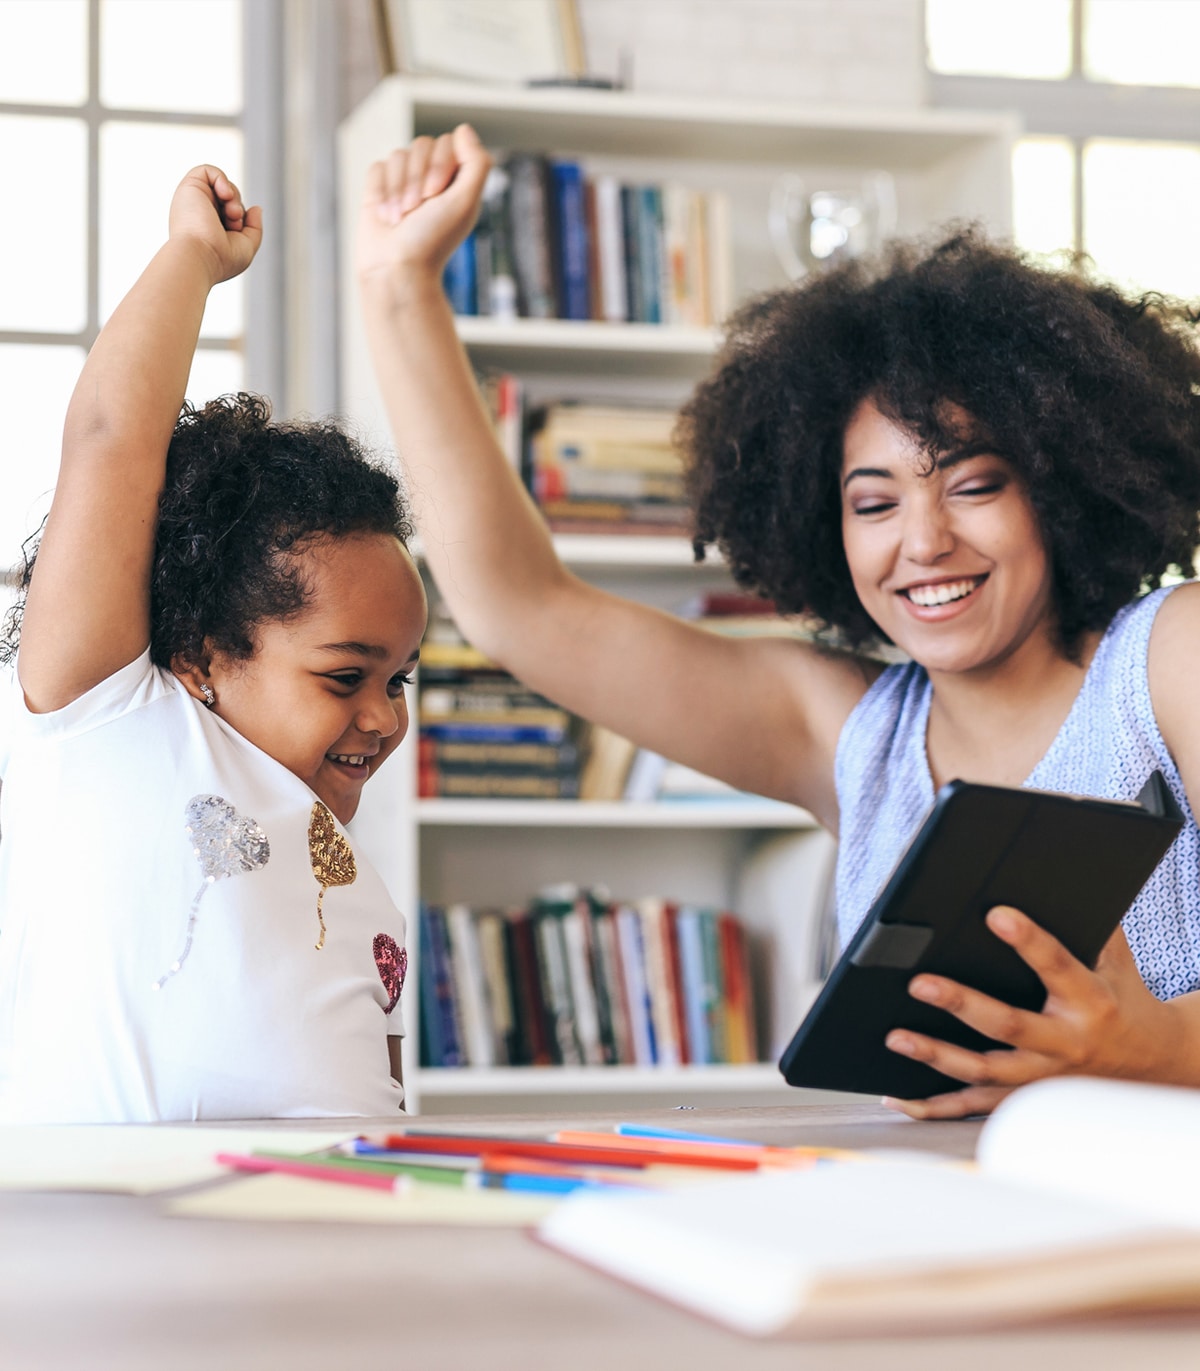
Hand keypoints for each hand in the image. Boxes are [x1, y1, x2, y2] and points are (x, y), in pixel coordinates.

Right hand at [168, 165, 261, 285]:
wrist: (200, 256)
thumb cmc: (221, 258)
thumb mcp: (247, 246)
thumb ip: (254, 228)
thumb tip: (256, 208)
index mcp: (210, 227)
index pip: (233, 213)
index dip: (242, 219)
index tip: (239, 231)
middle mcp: (200, 213)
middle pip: (229, 197)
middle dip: (238, 208)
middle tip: (235, 222)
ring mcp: (194, 200)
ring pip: (222, 185)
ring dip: (234, 197)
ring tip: (231, 213)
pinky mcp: (189, 187)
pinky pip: (208, 170)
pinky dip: (221, 178)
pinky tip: (225, 194)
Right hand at [357, 125, 491, 284]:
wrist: (395, 268)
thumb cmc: (433, 240)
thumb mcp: (465, 202)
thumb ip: (476, 163)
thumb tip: (463, 129)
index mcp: (456, 181)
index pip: (447, 143)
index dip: (439, 165)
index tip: (435, 195)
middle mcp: (432, 177)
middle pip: (421, 144)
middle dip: (417, 177)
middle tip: (416, 210)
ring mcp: (404, 181)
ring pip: (398, 155)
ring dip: (398, 189)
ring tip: (400, 219)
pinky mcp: (379, 188)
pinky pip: (378, 167)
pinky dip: (381, 192)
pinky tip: (386, 216)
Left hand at [882, 906, 1178, 1119]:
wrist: (1151, 1061)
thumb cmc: (1120, 996)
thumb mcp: (1115, 956)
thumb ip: (1086, 920)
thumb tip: (1051, 876)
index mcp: (1089, 1000)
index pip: (1056, 965)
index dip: (1028, 940)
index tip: (997, 915)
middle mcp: (1064, 1042)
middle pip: (1007, 1025)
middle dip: (961, 1003)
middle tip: (920, 983)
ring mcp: (1042, 1077)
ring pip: (984, 1071)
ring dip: (937, 1056)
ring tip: (897, 1037)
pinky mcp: (1023, 1098)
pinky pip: (974, 1107)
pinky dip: (933, 1106)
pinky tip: (897, 1097)